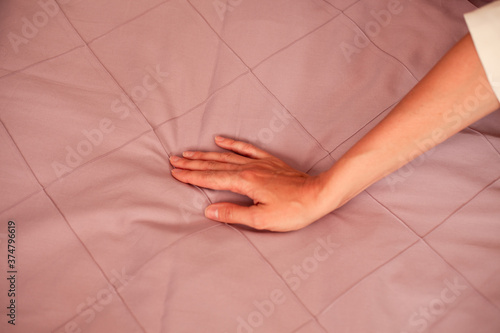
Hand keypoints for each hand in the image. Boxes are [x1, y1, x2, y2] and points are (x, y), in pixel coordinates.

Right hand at [169, 136, 327, 231]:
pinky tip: (220, 140)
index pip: (211, 179)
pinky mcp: (268, 161)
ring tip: (188, 152)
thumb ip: (233, 213)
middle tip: (173, 160)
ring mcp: (258, 163)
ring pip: (226, 156)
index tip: (175, 173)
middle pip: (214, 165)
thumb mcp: (261, 219)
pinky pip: (246, 149)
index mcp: (244, 182)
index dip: (191, 176)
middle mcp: (248, 169)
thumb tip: (209, 210)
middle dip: (192, 163)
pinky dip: (232, 144)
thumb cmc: (292, 211)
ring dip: (205, 154)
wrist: (318, 195)